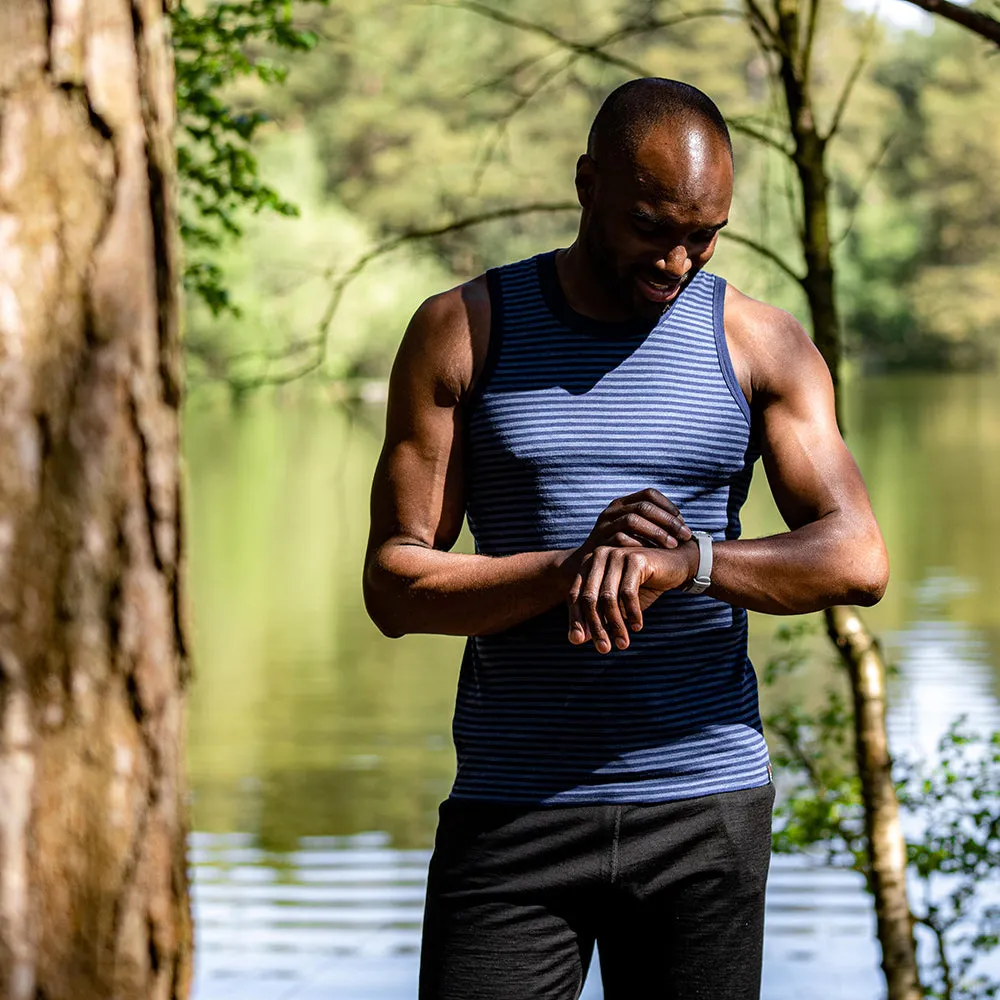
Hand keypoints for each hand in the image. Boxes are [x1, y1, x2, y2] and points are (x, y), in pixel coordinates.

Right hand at [568, 489, 691, 574]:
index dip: (668, 506)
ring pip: (633, 520)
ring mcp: (604, 525)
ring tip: (673, 545)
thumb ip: (651, 525)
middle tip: (685, 536)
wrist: (586, 567)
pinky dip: (639, 545)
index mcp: (622, 503)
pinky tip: (653, 554)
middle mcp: (612, 511)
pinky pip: (621, 539)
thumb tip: (683, 525)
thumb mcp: (633, 532)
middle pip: (644, 507)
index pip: (649, 494)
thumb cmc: (619, 551)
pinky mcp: (598, 541)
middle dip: (668, 521)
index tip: (683, 522)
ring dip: (656, 532)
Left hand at [568, 543, 698, 653]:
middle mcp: (600, 555)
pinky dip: (632, 613)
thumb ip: (598, 617)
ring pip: (608, 598)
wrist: (675, 565)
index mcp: (589, 563)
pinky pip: (628, 593)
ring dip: (615, 625)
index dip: (575, 619)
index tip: (576, 641)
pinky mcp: (636, 559)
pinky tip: (637, 627)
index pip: (575, 595)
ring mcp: (617, 555)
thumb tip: (577, 640)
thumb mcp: (617, 604)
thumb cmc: (642, 585)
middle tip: (603, 649)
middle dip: (595, 626)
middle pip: (589, 597)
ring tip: (622, 644)